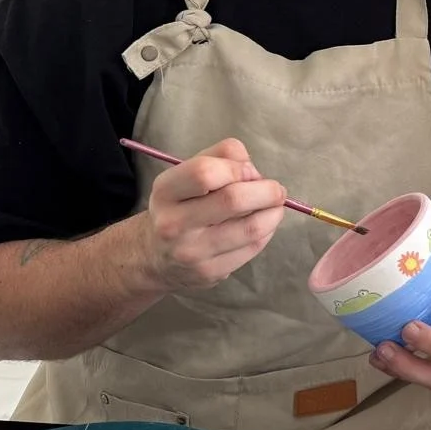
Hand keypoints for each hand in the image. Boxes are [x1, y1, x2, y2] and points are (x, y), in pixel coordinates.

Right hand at [136, 138, 286, 291]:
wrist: (154, 256)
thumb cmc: (181, 205)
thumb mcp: (187, 173)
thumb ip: (221, 157)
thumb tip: (253, 170)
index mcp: (166, 191)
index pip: (206, 172)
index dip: (238, 168)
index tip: (250, 172)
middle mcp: (174, 223)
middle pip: (233, 200)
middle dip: (267, 191)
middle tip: (276, 190)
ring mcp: (192, 252)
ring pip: (251, 228)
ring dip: (273, 213)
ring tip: (274, 206)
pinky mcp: (210, 272)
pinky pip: (252, 248)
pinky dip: (267, 232)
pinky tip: (263, 225)